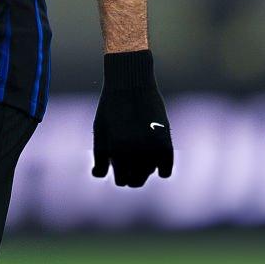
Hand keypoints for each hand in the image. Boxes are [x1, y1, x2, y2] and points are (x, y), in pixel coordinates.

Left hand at [92, 49, 172, 186]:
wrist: (131, 82)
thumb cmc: (111, 107)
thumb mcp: (101, 131)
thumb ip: (100, 156)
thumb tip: (98, 175)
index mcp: (117, 151)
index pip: (121, 179)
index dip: (120, 173)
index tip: (120, 165)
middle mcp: (135, 152)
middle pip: (136, 181)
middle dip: (131, 175)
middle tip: (130, 163)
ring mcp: (152, 147)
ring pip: (150, 174)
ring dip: (145, 169)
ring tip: (140, 153)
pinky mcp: (166, 141)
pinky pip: (166, 169)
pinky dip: (162, 169)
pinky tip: (156, 162)